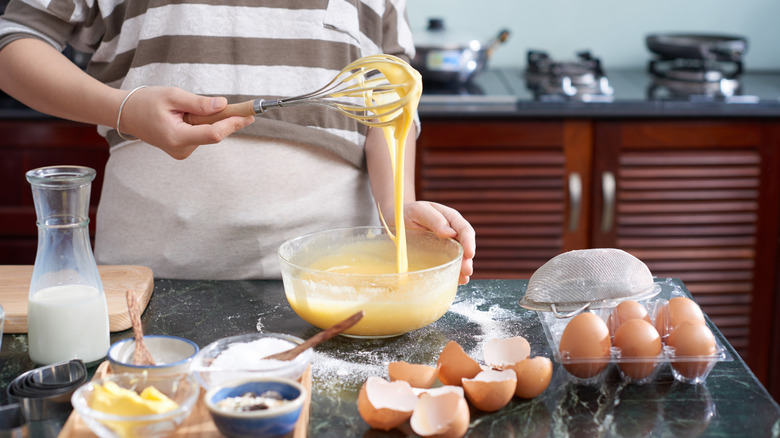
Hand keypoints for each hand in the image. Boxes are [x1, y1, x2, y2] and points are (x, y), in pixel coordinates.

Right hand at [117, 86, 254, 158]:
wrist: (126, 114)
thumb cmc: (146, 102)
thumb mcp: (172, 96)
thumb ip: (199, 103)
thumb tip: (223, 105)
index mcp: (177, 137)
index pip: (213, 134)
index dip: (233, 124)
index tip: (249, 115)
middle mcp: (181, 149)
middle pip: (213, 133)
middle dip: (224, 118)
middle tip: (235, 105)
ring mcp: (182, 152)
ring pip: (207, 133)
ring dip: (208, 119)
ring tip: (184, 108)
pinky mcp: (182, 150)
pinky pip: (201, 134)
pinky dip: (201, 124)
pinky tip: (184, 116)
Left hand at [403, 201, 475, 284]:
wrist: (394, 220)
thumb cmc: (406, 212)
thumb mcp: (418, 211)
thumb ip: (433, 218)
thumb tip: (450, 233)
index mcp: (449, 218)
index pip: (464, 229)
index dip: (469, 242)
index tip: (469, 254)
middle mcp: (450, 232)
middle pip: (464, 246)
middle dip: (467, 260)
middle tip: (466, 271)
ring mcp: (445, 245)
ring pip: (458, 257)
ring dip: (461, 269)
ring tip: (463, 279)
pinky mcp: (437, 255)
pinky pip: (447, 264)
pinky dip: (452, 272)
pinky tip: (454, 280)